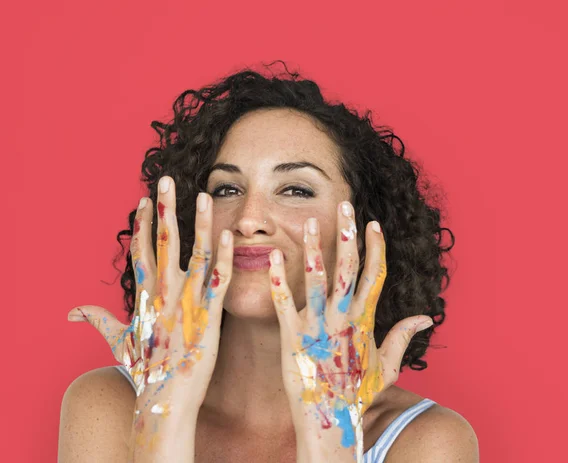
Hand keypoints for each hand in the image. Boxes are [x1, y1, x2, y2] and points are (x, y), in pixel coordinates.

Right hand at [68, 176, 232, 413]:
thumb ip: (97, 320)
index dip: (142, 225)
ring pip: (196, 253)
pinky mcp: (210, 313)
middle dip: (164, 209)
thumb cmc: (144, 369)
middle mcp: (164, 292)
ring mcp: (188, 301)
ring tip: (203, 195)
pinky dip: (224, 256)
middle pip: (164, 242)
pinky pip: (219, 279)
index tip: (145, 201)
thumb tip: (71, 312)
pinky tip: (228, 234)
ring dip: (199, 223)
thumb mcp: (118, 341)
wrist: (165, 398)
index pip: (141, 251)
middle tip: (165, 180)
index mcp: (144, 295)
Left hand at [268, 201, 432, 457]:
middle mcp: (344, 318)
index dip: (375, 247)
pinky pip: (284, 302)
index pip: (375, 275)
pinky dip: (279, 278)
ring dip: (315, 248)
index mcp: (365, 321)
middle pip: (349, 269)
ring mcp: (318, 326)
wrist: (330, 421)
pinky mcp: (292, 337)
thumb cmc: (357, 392)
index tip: (372, 223)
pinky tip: (273, 255)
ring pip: (317, 279)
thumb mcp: (388, 366)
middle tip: (345, 205)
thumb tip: (425, 316)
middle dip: (348, 235)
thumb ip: (403, 336)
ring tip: (311, 222)